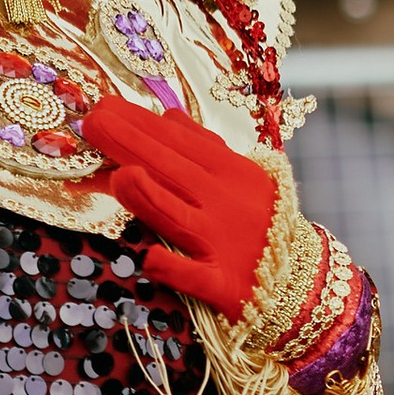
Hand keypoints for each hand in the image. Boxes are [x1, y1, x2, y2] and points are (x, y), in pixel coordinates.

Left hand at [79, 92, 281, 317]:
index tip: (104, 107)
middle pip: (173, 172)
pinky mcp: (223, 288)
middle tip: (92, 124)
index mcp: (232, 173)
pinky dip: (175, 269)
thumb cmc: (258, 223)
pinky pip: (196, 278)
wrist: (301, 281)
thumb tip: (167, 115)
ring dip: (151, 198)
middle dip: (132, 145)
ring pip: (180, 219)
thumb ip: (204, 148)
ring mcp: (224, 247)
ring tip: (119, 176)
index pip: (179, 142)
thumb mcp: (239, 177)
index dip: (141, 124)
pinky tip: (149, 259)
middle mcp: (226, 205)